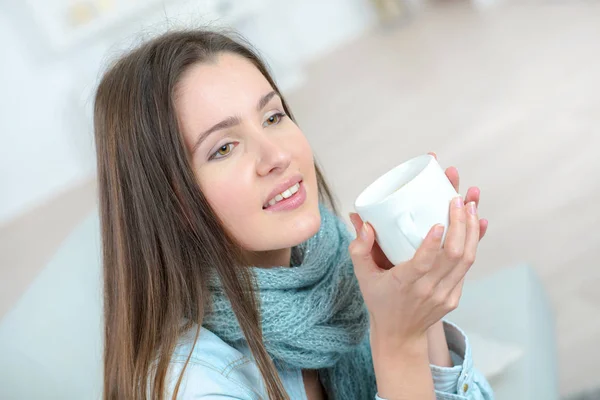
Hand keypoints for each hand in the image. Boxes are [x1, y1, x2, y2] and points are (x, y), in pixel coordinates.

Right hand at [348, 153, 483, 345]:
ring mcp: (445, 294)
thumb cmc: (379, 300)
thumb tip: (364, 222)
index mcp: (404, 284)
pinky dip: (474, 242)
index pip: (422, 264)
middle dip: (460, 224)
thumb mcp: (363, 276)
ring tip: (471, 204)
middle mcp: (428, 290)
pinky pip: (468, 266)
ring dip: (472, 229)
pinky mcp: (455, 296)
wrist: (399, 334)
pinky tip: (477, 223)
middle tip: (457, 199)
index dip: (432, 244)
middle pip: (452, 256)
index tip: (439, 223)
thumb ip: (359, 249)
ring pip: (466, 259)